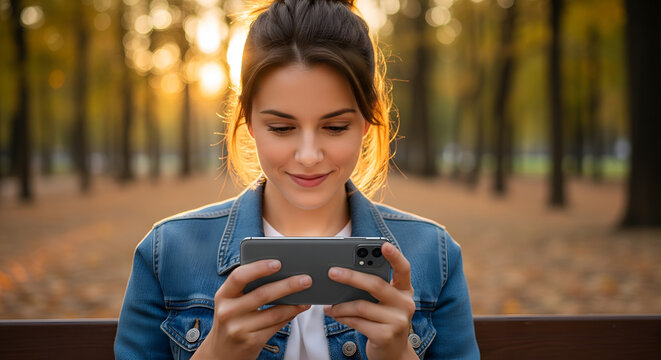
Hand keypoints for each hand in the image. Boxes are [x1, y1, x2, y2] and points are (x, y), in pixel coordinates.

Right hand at [192, 260, 311, 359]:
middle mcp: (228, 312)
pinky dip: (290, 315)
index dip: (258, 268)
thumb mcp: (233, 303)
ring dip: (294, 303)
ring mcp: (238, 329)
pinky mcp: (251, 342)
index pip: (239, 276)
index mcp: (223, 295)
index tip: (278, 262)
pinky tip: (299, 308)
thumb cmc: (233, 320)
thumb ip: (249, 288)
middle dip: (287, 285)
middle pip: (262, 294)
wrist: (223, 352)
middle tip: (306, 279)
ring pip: (273, 312)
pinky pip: (276, 325)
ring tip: (308, 295)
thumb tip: (282, 272)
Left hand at [324, 242, 417, 359]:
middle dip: (351, 277)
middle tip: (332, 272)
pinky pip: (358, 322)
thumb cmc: (383, 321)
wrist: (392, 353)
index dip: (395, 256)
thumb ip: (374, 288)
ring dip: (341, 305)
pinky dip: (343, 317)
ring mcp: (398, 321)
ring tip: (329, 304)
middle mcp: (405, 303)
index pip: (403, 269)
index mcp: (404, 290)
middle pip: (376, 285)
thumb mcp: (384, 303)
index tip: (384, 245)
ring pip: (362, 306)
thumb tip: (345, 272)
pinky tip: (335, 314)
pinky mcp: (386, 335)